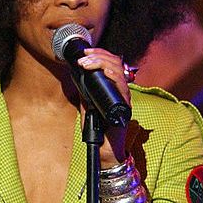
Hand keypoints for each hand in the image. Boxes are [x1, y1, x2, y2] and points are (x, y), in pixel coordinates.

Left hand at [77, 47, 132, 166]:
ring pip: (120, 72)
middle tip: (83, 58)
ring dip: (102, 63)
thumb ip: (86, 94)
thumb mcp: (88, 106)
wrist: (104, 149)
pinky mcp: (125, 106)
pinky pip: (123, 87)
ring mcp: (124, 98)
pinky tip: (105, 72)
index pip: (111, 64)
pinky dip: (114, 77)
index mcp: (113, 89)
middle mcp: (121, 91)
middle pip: (116, 64)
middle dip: (99, 57)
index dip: (100, 55)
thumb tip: (78, 78)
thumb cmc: (98, 129)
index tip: (85, 53)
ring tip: (87, 63)